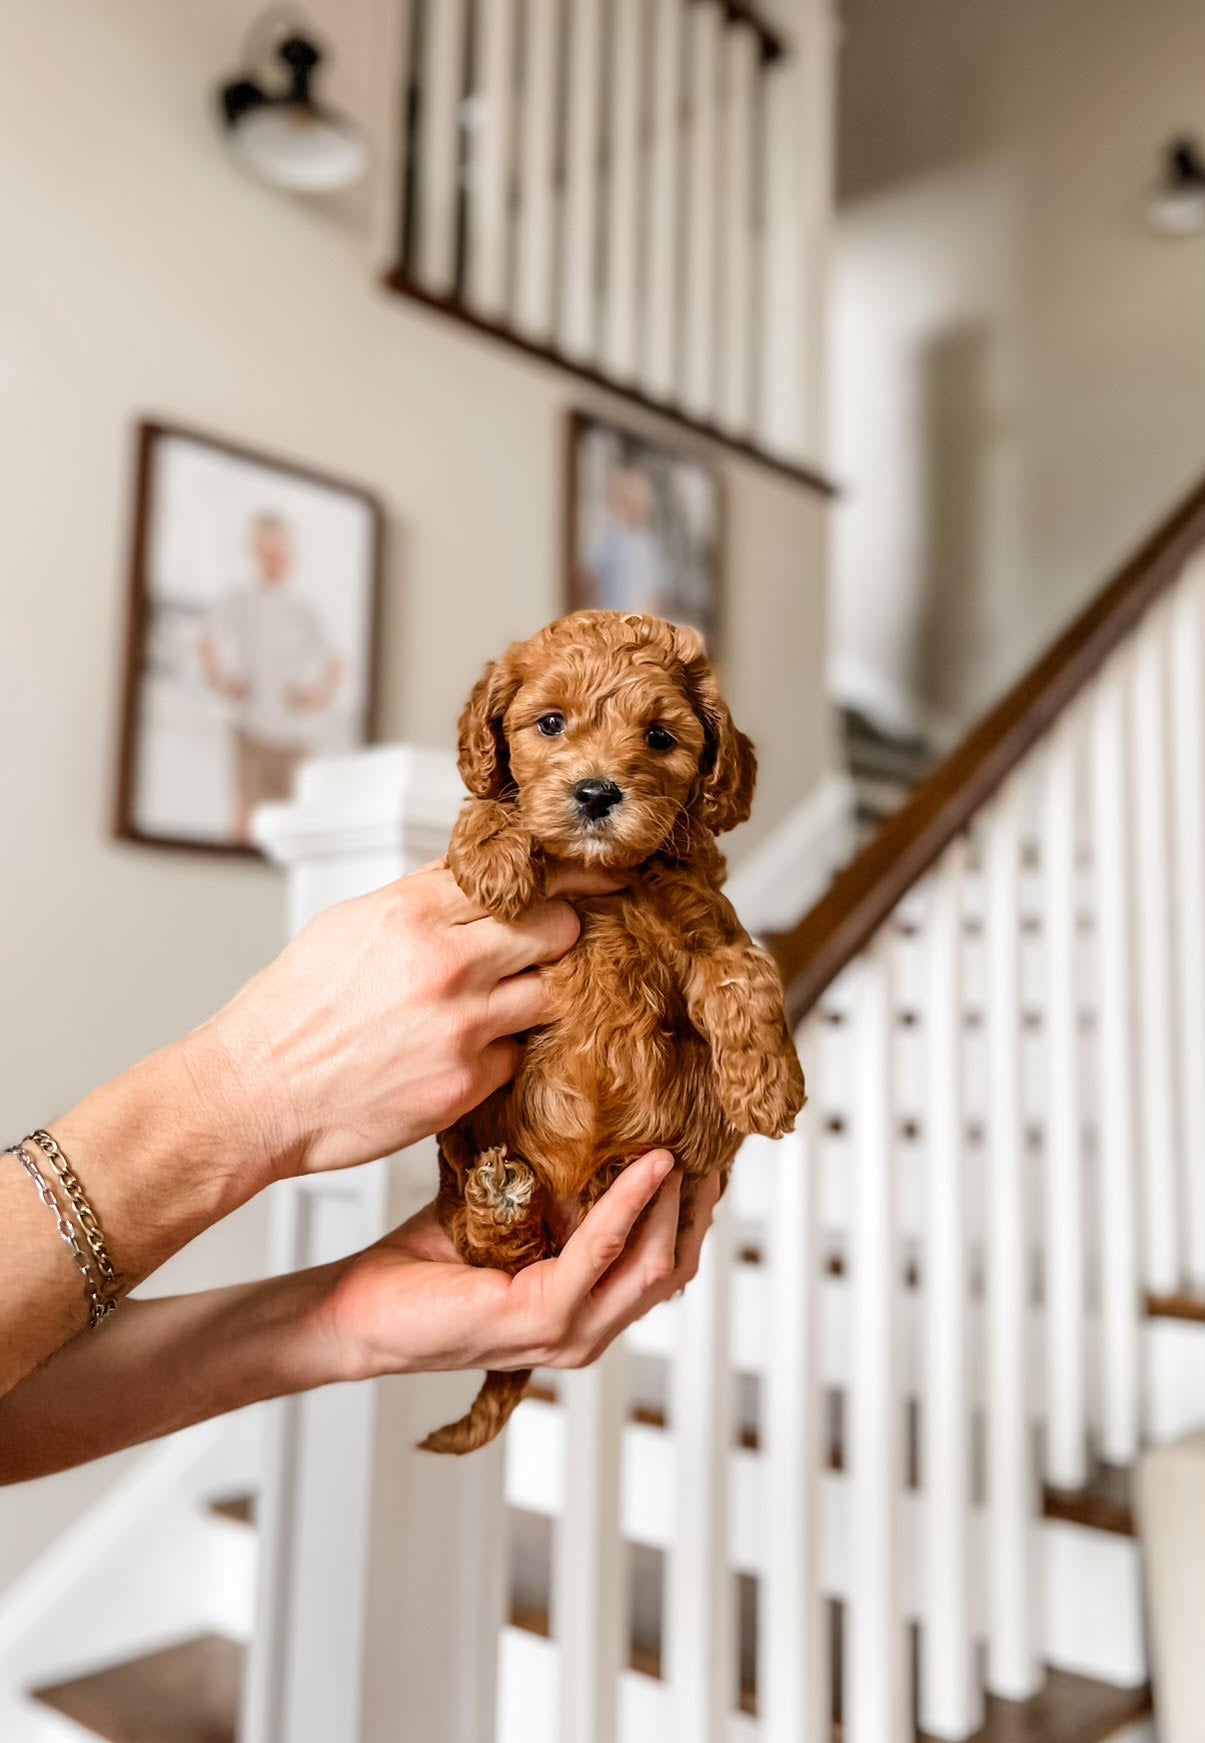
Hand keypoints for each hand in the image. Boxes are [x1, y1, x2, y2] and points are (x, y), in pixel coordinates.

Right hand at [187, 862, 623, 1184]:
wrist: (253, 1095)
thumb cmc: (291, 1011)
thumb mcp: (348, 925)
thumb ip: (421, 899)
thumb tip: (479, 875)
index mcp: (412, 911)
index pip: (519, 876)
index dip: (558, 879)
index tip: (591, 879)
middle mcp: (446, 963)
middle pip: (557, 930)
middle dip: (559, 936)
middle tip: (545, 948)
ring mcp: (462, 1027)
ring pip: (550, 995)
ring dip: (535, 997)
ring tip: (500, 1003)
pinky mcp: (465, 1084)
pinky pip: (515, 1056)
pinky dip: (498, 1054)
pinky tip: (460, 1054)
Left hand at [321, 1152, 721, 1381]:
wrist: (355, 1308)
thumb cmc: (421, 1264)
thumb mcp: (503, 1215)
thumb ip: (548, 1186)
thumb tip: (584, 1112)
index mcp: (583, 1311)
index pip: (663, 1264)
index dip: (690, 1210)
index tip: (699, 1148)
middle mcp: (586, 1331)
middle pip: (673, 1266)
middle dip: (697, 1203)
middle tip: (706, 1141)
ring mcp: (567, 1332)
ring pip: (654, 1263)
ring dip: (672, 1200)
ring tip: (681, 1143)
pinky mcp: (540, 1318)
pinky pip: (601, 1250)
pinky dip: (628, 1202)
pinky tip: (644, 1162)